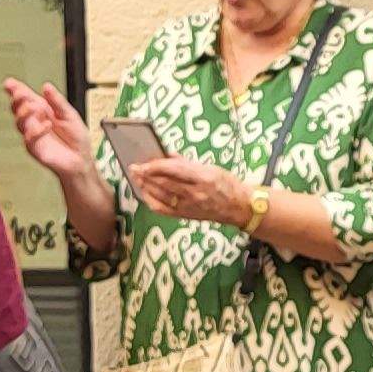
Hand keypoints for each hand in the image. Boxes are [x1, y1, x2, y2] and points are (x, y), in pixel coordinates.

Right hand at [0, 79, 99, 180]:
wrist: (81, 158)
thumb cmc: (76, 137)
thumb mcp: (70, 114)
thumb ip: (57, 101)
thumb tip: (46, 86)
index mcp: (42, 110)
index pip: (25, 98)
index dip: (15, 90)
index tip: (9, 83)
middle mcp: (34, 122)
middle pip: (17, 109)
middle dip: (17, 100)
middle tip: (21, 94)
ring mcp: (33, 135)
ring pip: (20, 122)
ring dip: (25, 113)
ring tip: (36, 108)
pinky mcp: (35, 149)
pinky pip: (30, 139)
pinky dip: (37, 131)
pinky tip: (47, 125)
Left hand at [128, 155, 255, 226]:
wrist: (239, 207)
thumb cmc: (227, 184)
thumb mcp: (210, 167)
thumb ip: (186, 163)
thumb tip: (166, 156)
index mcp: (203, 178)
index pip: (173, 170)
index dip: (155, 166)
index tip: (143, 162)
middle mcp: (195, 193)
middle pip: (163, 183)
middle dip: (145, 175)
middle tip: (133, 168)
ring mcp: (189, 206)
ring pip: (160, 196)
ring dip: (145, 186)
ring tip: (137, 177)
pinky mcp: (186, 215)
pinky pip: (162, 209)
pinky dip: (150, 200)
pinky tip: (144, 193)